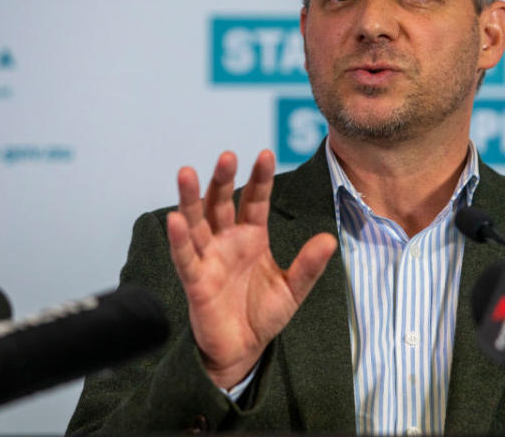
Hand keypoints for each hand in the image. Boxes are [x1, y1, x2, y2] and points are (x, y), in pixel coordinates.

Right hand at [166, 150, 336, 388]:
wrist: (243, 351)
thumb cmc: (263, 315)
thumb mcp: (293, 289)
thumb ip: (309, 265)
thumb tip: (329, 240)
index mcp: (252, 237)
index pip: (256, 200)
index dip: (260, 178)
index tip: (265, 153)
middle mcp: (227, 241)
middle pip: (222, 203)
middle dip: (223, 179)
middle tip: (227, 155)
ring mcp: (209, 258)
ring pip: (197, 222)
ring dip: (191, 199)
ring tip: (186, 173)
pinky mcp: (196, 281)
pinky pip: (185, 257)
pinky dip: (179, 239)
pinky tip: (175, 219)